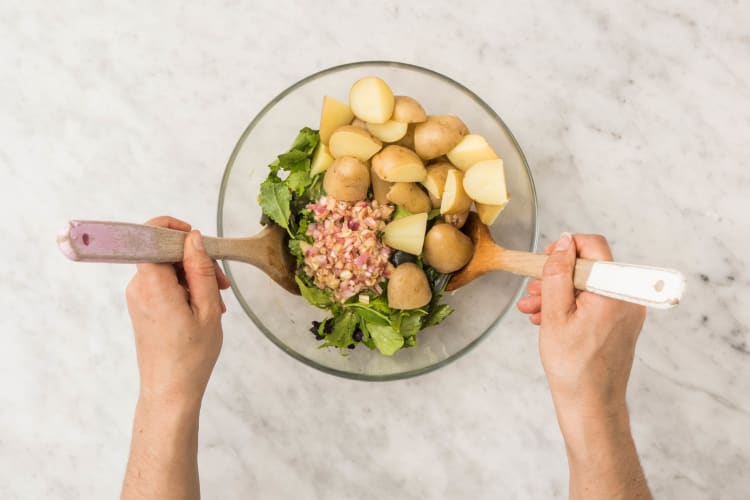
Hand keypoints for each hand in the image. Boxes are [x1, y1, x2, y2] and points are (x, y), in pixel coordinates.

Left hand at [125, 216, 229, 407]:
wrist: (170, 391)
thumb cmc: (190, 356)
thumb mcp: (206, 308)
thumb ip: (199, 268)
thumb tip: (193, 238)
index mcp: (152, 284)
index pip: (148, 236)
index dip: (172, 229)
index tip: (196, 238)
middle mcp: (138, 287)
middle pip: (165, 253)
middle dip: (195, 260)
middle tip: (220, 283)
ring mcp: (138, 297)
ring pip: (167, 270)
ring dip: (194, 278)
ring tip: (215, 303)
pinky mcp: (142, 307)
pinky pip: (164, 285)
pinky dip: (185, 290)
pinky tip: (203, 309)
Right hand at [516, 233, 645, 418]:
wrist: (591, 405)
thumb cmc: (574, 366)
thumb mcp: (555, 314)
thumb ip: (558, 273)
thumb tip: (563, 243)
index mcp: (615, 291)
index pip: (595, 246)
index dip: (567, 248)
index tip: (547, 260)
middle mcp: (628, 298)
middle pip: (590, 267)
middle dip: (557, 275)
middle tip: (533, 289)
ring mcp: (627, 312)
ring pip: (589, 286)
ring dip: (560, 292)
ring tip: (533, 308)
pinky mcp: (621, 324)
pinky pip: (595, 303)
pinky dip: (572, 306)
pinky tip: (548, 318)